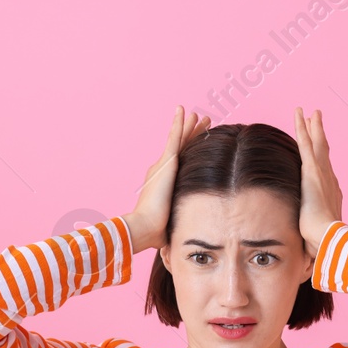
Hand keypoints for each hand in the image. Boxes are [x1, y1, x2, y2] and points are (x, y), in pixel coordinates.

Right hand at [124, 105, 211, 254]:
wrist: (144, 227)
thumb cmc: (154, 231)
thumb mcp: (169, 223)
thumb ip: (175, 222)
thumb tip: (180, 238)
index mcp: (163, 184)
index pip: (180, 163)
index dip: (189, 152)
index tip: (198, 144)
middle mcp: (161, 171)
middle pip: (181, 148)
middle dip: (192, 135)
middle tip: (203, 122)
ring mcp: (163, 165)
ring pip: (179, 140)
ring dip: (188, 126)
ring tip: (199, 115)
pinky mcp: (165, 163)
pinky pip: (174, 138)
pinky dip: (178, 123)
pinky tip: (183, 110)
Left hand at [293, 106, 343, 260]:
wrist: (330, 240)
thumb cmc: (324, 246)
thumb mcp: (313, 242)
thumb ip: (310, 247)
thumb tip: (306, 268)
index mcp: (328, 195)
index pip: (322, 173)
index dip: (319, 160)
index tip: (317, 151)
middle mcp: (328, 181)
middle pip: (322, 153)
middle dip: (318, 137)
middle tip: (316, 120)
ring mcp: (322, 174)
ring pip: (316, 144)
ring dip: (312, 127)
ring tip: (308, 112)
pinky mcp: (313, 171)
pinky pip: (308, 143)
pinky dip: (305, 128)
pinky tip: (302, 114)